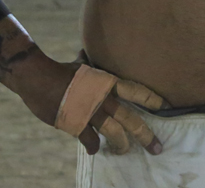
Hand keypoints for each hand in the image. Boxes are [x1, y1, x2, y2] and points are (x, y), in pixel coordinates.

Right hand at [12, 50, 167, 156]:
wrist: (37, 78)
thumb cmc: (59, 70)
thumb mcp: (78, 65)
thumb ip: (87, 64)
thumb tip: (86, 52)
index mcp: (107, 83)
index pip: (137, 91)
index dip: (153, 100)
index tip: (167, 107)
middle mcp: (103, 98)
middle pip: (131, 119)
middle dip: (146, 135)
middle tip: (156, 147)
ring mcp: (91, 113)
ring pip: (115, 133)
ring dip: (123, 145)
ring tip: (125, 151)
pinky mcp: (77, 125)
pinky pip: (91, 141)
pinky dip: (94, 147)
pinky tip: (95, 150)